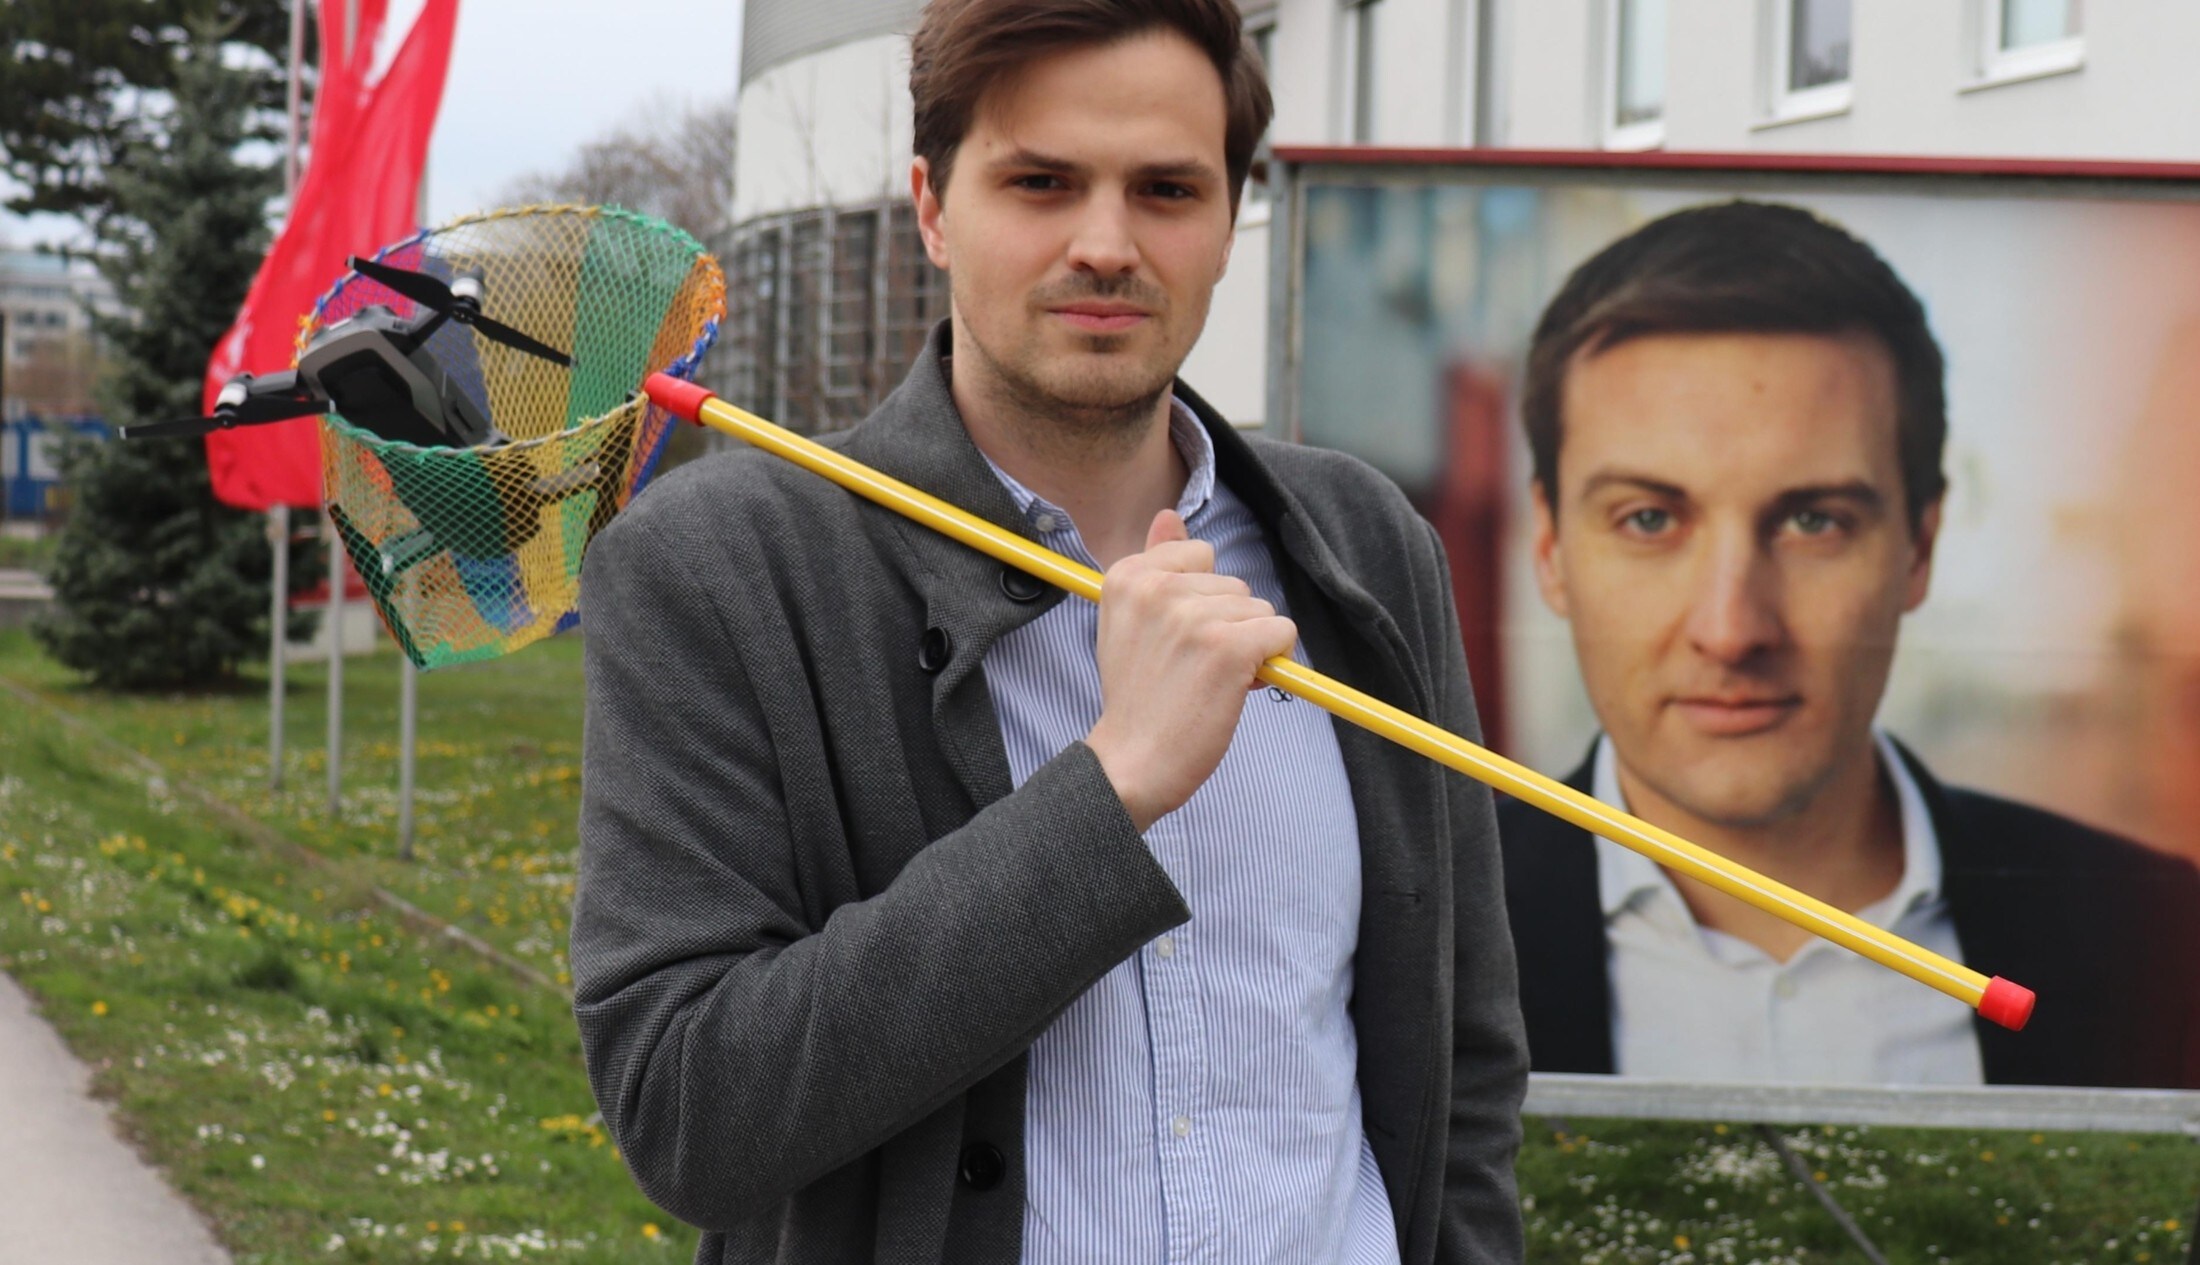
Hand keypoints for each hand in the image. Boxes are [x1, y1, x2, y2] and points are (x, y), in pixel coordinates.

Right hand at [1085, 509, 1297, 830]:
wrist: (1132, 762)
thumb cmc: (1137, 696)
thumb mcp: (1129, 621)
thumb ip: (1153, 564)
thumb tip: (1169, 515)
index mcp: (1127, 575)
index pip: (1198, 555)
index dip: (1200, 599)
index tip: (1175, 638)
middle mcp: (1157, 588)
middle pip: (1233, 583)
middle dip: (1227, 624)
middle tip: (1191, 668)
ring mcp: (1193, 616)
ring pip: (1259, 609)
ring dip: (1248, 646)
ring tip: (1208, 681)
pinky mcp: (1228, 647)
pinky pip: (1281, 632)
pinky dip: (1272, 661)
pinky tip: (1236, 686)